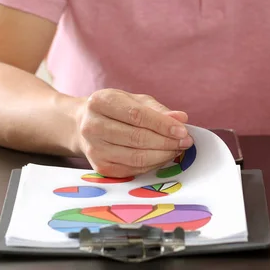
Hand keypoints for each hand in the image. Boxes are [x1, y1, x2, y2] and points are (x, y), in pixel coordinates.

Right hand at [75, 89, 191, 177]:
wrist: (84, 125)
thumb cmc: (116, 109)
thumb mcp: (135, 101)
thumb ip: (158, 110)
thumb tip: (181, 118)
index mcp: (101, 102)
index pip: (137, 115)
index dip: (162, 124)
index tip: (183, 130)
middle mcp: (92, 125)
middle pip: (137, 138)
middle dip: (167, 141)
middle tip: (186, 141)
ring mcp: (94, 148)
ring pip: (136, 157)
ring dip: (163, 155)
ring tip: (178, 149)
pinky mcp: (100, 167)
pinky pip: (133, 169)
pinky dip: (153, 164)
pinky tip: (163, 157)